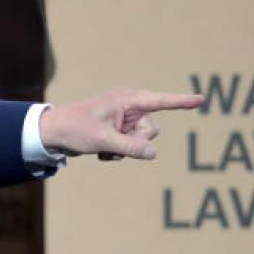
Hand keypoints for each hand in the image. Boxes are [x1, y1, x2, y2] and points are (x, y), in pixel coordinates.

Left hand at [38, 88, 203, 159]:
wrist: (52, 133)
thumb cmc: (74, 130)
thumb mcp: (103, 141)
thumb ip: (130, 147)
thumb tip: (153, 153)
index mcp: (126, 100)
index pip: (160, 101)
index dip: (182, 102)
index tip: (202, 99)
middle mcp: (128, 106)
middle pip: (152, 129)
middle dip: (137, 142)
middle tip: (113, 144)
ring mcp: (123, 119)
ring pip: (141, 140)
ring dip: (126, 150)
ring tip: (104, 150)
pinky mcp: (118, 130)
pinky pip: (130, 145)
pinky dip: (119, 152)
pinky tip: (102, 153)